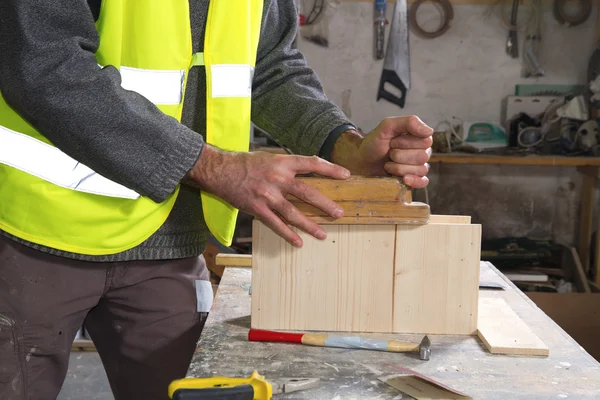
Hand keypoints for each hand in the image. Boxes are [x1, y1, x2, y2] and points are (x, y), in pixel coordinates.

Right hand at [185, 145, 349, 246]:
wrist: (220, 170)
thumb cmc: (245, 163)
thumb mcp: (270, 158)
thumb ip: (288, 165)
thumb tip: (308, 170)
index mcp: (283, 162)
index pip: (312, 164)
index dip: (330, 169)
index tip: (346, 175)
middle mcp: (277, 178)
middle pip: (307, 193)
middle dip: (325, 204)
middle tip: (339, 213)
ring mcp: (267, 195)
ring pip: (293, 213)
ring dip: (309, 225)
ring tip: (322, 234)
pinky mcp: (257, 208)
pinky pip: (276, 224)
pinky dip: (288, 234)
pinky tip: (298, 242)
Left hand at [331, 116, 432, 187]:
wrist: (363, 160)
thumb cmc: (375, 142)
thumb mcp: (387, 126)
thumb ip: (408, 122)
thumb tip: (429, 131)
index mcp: (419, 137)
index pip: (426, 141)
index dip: (406, 142)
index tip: (392, 141)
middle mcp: (422, 151)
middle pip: (422, 156)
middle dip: (400, 155)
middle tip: (389, 152)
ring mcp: (419, 166)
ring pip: (420, 170)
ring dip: (399, 167)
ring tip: (388, 164)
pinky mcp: (414, 179)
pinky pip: (423, 182)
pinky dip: (414, 181)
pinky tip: (404, 179)